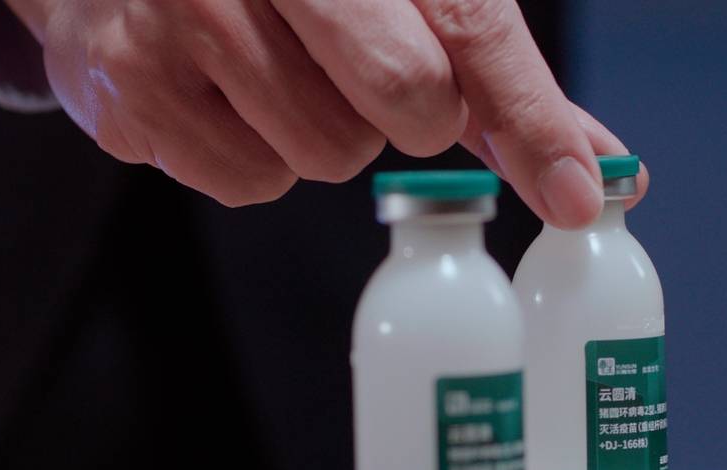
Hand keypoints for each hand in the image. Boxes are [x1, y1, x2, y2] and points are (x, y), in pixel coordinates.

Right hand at [4, 0, 648, 226]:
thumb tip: (593, 169)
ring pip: (329, 153)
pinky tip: (225, 95)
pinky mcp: (132, 85)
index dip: (530, 117)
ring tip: (277, 72)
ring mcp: (187, 15)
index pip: (472, 26)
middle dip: (406, 111)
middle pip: (407, 94)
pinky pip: (253, 183)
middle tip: (361, 70)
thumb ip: (491, 70)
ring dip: (325, 136)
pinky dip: (255, 158)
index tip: (578, 195)